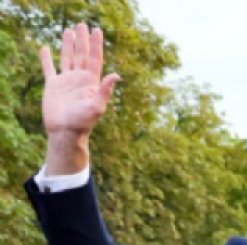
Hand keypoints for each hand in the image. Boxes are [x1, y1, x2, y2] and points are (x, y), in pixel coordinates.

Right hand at [39, 24, 119, 138]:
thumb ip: (106, 90)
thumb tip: (116, 75)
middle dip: (83, 40)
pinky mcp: (52, 86)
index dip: (96, 45)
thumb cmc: (84, 122)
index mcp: (91, 82)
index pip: (95, 59)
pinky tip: (44, 48)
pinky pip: (49, 68)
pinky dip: (46, 59)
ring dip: (67, 45)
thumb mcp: (97, 106)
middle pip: (82, 54)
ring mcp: (66, 81)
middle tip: (83, 24)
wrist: (66, 132)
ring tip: (69, 31)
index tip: (97, 31)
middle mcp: (79, 79)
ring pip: (67, 58)